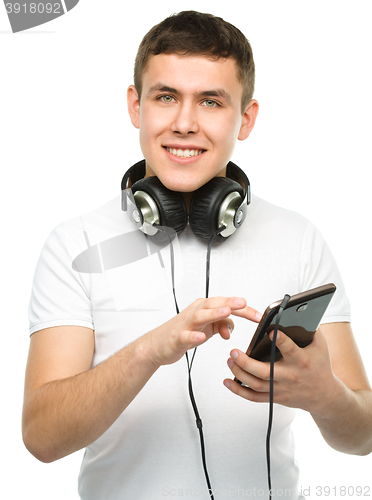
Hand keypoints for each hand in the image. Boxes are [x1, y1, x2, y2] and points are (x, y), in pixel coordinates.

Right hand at [144, 297, 261, 367]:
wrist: (158, 344)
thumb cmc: (183, 332)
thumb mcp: (207, 328)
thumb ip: (222, 325)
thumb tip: (232, 326)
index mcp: (205, 308)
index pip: (227, 304)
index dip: (244, 309)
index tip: (259, 315)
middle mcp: (196, 312)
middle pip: (215, 304)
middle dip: (230, 303)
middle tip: (244, 304)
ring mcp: (186, 324)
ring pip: (201, 315)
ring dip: (214, 313)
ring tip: (226, 313)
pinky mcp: (177, 337)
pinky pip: (186, 336)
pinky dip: (193, 336)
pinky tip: (201, 337)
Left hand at [224, 327, 342, 416]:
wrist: (325, 396)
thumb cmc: (320, 365)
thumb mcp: (320, 345)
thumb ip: (310, 328)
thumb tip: (299, 310)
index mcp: (302, 361)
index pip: (290, 350)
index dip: (281, 341)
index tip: (271, 331)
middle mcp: (290, 376)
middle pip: (265, 372)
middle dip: (246, 362)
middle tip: (233, 351)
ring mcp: (281, 389)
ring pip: (256, 384)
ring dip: (239, 373)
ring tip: (229, 360)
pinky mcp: (275, 397)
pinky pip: (254, 397)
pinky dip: (239, 391)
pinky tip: (227, 382)